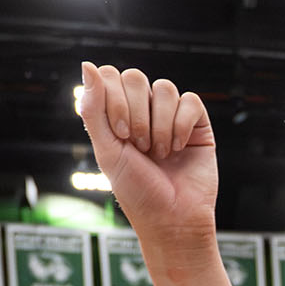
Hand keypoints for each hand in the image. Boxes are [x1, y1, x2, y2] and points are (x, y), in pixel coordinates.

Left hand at [79, 63, 217, 251]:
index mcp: (116, 115)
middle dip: (136, 113)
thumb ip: (94, 109)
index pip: (109, 76)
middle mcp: (143, 111)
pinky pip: (190, 101)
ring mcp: (170, 116)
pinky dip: (181, 125)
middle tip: (140, 146)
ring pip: (164, 88)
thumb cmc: (137, 193)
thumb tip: (87, 65)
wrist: (172, 220)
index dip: (114, 99)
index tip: (120, 134)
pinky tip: (179, 148)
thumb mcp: (107, 151)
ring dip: (160, 124)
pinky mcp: (196, 125)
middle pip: (136, 77)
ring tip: (160, 153)